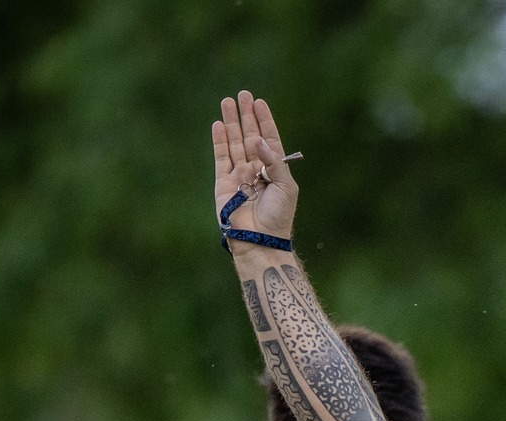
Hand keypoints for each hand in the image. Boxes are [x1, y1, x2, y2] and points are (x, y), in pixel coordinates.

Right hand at [212, 91, 297, 243]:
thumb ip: (273, 161)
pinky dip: (219, 141)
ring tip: (228, 101)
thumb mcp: (286, 186)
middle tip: (243, 94)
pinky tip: (219, 124)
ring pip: (234, 143)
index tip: (259, 102)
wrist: (260, 240)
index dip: (264, 121)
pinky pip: (221, 157)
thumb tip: (256, 140)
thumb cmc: (278, 217)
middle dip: (246, 116)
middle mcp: (256, 170)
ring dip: (231, 122)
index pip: (269, 140)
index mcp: (274, 171)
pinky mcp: (224, 183)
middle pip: (249, 137)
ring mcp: (239, 176)